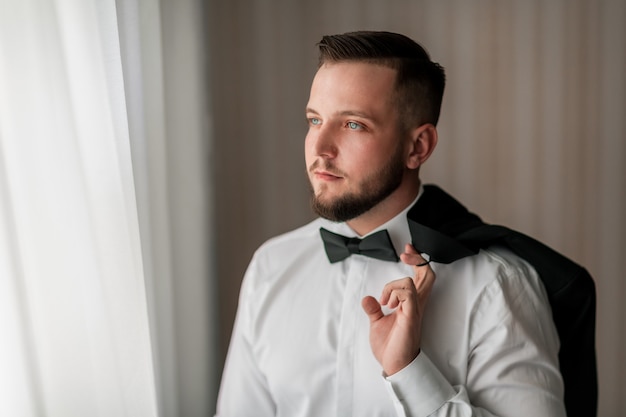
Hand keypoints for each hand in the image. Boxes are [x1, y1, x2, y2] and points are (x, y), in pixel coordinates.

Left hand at [361, 243, 435, 375]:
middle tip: (405, 252)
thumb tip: (367, 299)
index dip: (417, 260)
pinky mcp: (410, 317)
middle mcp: (416, 304)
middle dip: (417, 259)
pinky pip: (409, 295)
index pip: (421, 277)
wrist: (393, 365)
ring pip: (415, 282)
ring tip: (385, 299)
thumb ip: (374, 309)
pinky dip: (396, 292)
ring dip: (396, 283)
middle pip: (427, 275)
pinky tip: (388, 304)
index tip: (407, 249)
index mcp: (410, 303)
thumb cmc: (389, 345)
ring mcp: (414, 310)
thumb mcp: (377, 323)